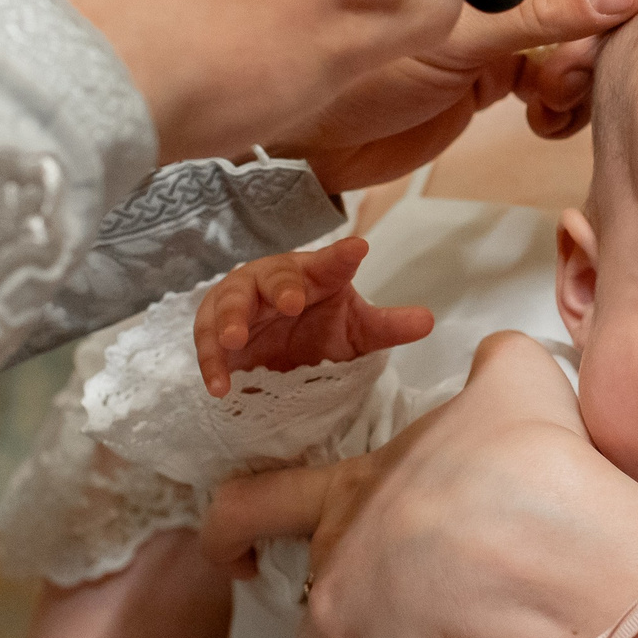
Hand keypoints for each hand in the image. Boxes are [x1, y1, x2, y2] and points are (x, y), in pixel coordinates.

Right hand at [194, 237, 435, 394]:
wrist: (280, 353)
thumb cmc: (320, 328)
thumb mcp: (356, 331)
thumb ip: (387, 326)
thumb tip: (430, 322)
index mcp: (313, 274)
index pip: (330, 262)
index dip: (341, 257)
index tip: (358, 251)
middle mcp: (274, 281)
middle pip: (273, 276)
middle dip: (280, 287)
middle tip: (291, 303)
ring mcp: (240, 303)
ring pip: (229, 303)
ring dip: (229, 320)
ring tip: (234, 339)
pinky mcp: (216, 334)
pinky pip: (208, 344)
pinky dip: (211, 363)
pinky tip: (220, 387)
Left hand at [202, 331, 637, 637]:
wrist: (545, 544)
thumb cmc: (525, 456)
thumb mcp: (514, 378)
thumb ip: (492, 368)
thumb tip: (496, 365)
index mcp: (356, 486)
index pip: (258, 501)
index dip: (232, 528)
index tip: (237, 551)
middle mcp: (336, 553)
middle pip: (306, 590)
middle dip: (337, 606)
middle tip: (389, 611)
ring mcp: (343, 617)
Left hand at [267, 0, 637, 189]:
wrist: (274, 146)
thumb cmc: (321, 69)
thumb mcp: (440, 34)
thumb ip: (536, 4)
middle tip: (622, 43)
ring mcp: (493, 4)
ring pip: (590, 7)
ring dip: (598, 48)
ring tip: (561, 91)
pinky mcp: (492, 61)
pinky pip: (565, 60)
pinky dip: (572, 88)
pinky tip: (547, 114)